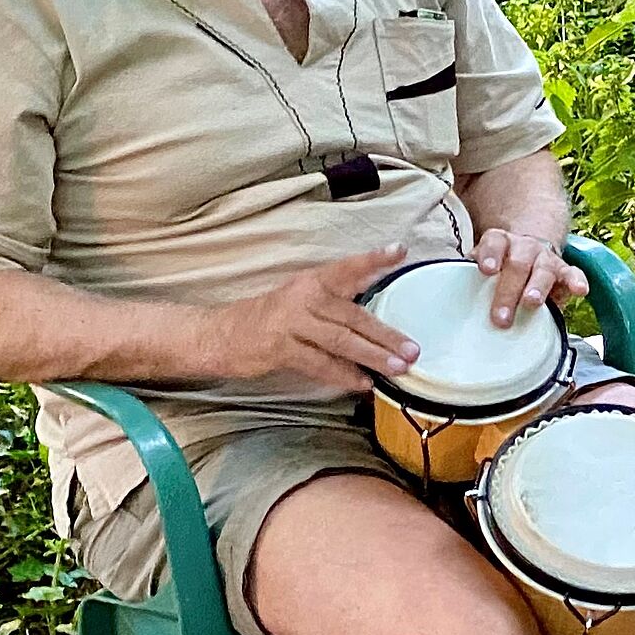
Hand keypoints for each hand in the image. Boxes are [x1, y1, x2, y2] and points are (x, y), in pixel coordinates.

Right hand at [210, 244, 419, 391]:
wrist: (221, 334)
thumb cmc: (270, 318)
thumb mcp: (301, 300)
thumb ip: (336, 306)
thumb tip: (380, 326)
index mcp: (312, 281)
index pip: (348, 268)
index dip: (374, 259)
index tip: (400, 251)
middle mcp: (304, 297)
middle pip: (353, 315)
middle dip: (386, 334)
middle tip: (413, 349)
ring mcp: (291, 322)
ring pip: (341, 341)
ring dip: (372, 356)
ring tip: (397, 368)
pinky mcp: (280, 348)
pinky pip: (319, 364)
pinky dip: (343, 375)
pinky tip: (362, 383)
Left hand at [473, 228, 589, 326]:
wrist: (529, 251)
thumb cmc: (501, 267)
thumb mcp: (484, 266)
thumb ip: (469, 278)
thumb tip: (452, 303)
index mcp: (501, 242)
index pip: (494, 242)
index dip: (490, 255)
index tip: (486, 270)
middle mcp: (524, 248)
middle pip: (518, 264)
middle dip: (508, 290)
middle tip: (500, 316)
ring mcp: (546, 258)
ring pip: (543, 269)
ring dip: (537, 287)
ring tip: (531, 303)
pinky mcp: (564, 271)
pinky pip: (573, 273)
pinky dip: (576, 281)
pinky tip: (579, 290)